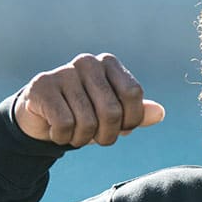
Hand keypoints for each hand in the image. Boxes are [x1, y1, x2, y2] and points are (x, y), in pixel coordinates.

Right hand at [14, 53, 165, 146]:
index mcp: (109, 63)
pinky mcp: (42, 86)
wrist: (41, 116)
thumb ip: (137, 114)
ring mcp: (63, 72)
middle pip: (112, 111)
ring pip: (87, 122)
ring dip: (82, 139)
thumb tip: (160, 113)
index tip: (121, 128)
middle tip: (96, 138)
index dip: (131, 120)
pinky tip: (56, 130)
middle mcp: (87, 62)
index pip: (133, 94)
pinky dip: (62, 136)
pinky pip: (64, 124)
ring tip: (74, 133)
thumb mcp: (115, 115)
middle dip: (107, 135)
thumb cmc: (84, 114)